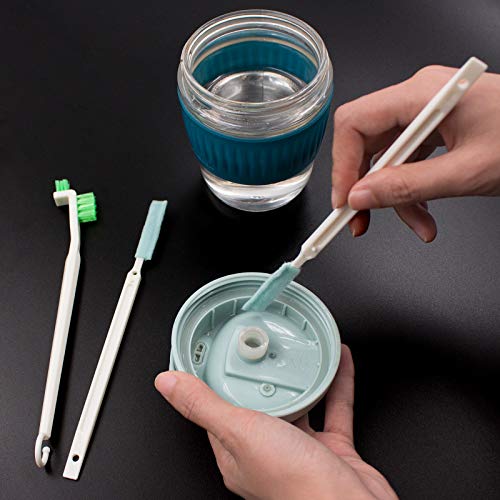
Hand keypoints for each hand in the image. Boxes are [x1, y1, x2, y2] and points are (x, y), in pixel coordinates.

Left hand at [155, 345, 396, 499]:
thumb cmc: (295, 486)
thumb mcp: (239, 432)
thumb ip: (203, 405)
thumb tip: (167, 383)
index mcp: (236, 452)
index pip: (218, 408)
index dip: (216, 380)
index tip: (217, 354)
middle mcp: (267, 452)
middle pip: (262, 403)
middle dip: (264, 374)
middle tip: (265, 345)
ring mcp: (300, 451)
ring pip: (300, 404)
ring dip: (303, 377)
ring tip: (302, 351)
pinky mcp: (331, 449)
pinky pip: (333, 408)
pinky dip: (336, 383)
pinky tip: (338, 363)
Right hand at [331, 66, 499, 241]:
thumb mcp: (467, 171)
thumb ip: (409, 186)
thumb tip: (361, 196)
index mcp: (424, 94)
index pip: (355, 123)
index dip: (343, 165)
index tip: (345, 201)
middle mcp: (420, 99)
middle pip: (367, 144)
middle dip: (366, 187)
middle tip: (362, 220)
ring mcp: (427, 114)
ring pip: (388, 159)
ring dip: (394, 197)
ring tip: (417, 225)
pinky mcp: (437, 129)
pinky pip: (408, 162)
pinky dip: (411, 191)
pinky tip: (425, 212)